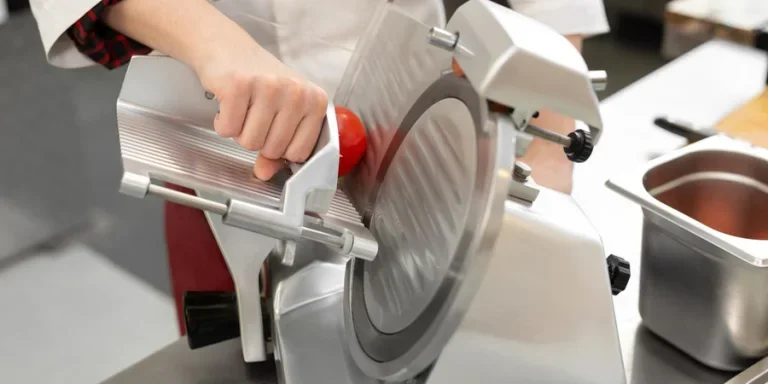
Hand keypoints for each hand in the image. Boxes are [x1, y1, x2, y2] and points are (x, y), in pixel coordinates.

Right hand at [195, 44, 328, 180]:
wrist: (228, 47)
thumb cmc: (260, 82)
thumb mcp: (281, 113)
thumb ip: (279, 149)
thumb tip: (264, 173)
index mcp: (316, 101)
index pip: (299, 153)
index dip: (281, 150)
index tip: (274, 130)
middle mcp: (297, 92)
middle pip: (272, 150)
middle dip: (258, 139)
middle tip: (254, 114)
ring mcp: (269, 87)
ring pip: (250, 143)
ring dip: (239, 131)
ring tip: (243, 108)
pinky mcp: (238, 85)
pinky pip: (227, 130)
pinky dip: (222, 123)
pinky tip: (228, 104)